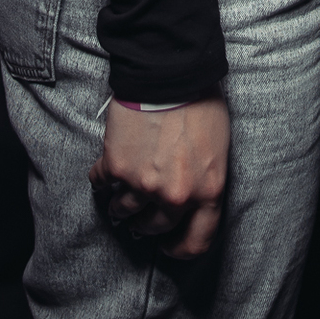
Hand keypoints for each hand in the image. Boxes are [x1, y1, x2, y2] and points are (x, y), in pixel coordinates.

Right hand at [91, 96, 229, 260]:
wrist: (170, 70)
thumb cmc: (199, 101)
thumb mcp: (219, 147)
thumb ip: (205, 178)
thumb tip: (189, 196)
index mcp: (208, 191)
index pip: (195, 242)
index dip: (180, 248)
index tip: (169, 245)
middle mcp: (176, 196)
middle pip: (155, 227)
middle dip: (146, 222)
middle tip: (141, 213)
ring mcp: (144, 185)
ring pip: (124, 211)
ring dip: (121, 204)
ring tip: (121, 192)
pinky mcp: (116, 168)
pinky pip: (101, 184)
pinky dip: (100, 178)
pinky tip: (104, 170)